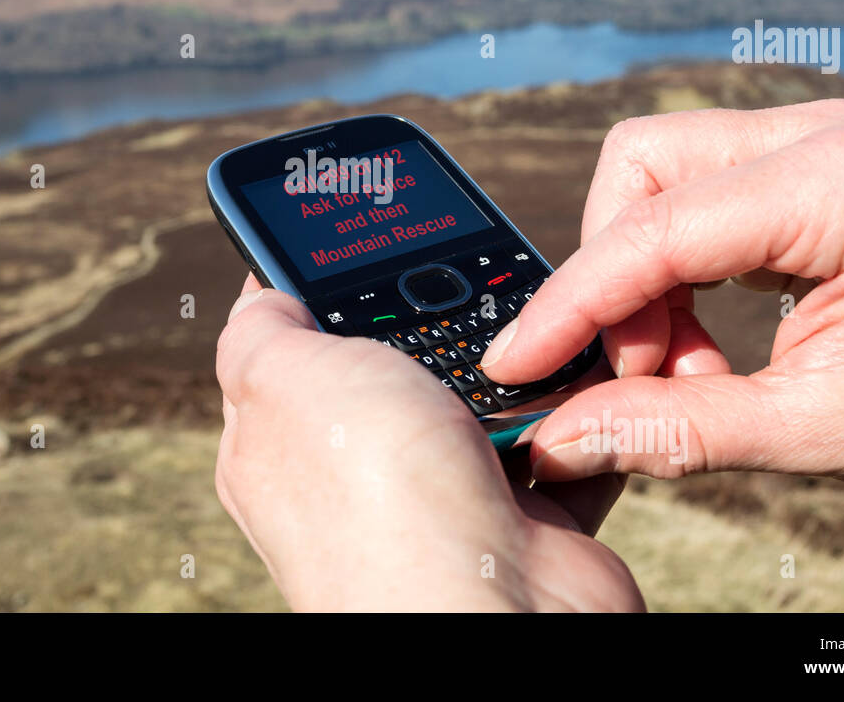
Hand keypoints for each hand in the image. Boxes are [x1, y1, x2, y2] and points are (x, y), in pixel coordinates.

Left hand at [214, 276, 644, 610]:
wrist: (495, 611)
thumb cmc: (373, 493)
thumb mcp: (284, 378)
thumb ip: (259, 330)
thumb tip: (261, 293)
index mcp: (285, 438)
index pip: (299, 341)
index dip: (333, 285)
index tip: (378, 231)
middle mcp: (362, 469)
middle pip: (407, 357)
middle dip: (443, 315)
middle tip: (470, 278)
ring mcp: (448, 494)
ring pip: (492, 392)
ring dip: (522, 362)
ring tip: (537, 332)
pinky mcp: (527, 516)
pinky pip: (559, 437)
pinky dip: (579, 411)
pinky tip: (584, 377)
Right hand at [481, 99, 843, 502]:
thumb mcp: (824, 429)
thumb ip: (680, 429)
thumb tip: (563, 436)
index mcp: (838, 182)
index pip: (656, 229)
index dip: (573, 304)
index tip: (516, 363)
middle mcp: (817, 138)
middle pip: (639, 171)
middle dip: (612, 278)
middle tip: (641, 376)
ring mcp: (810, 148)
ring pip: (656, 181)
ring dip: (641, 282)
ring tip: (684, 372)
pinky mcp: (801, 176)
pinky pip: (692, 204)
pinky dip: (673, 277)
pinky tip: (702, 346)